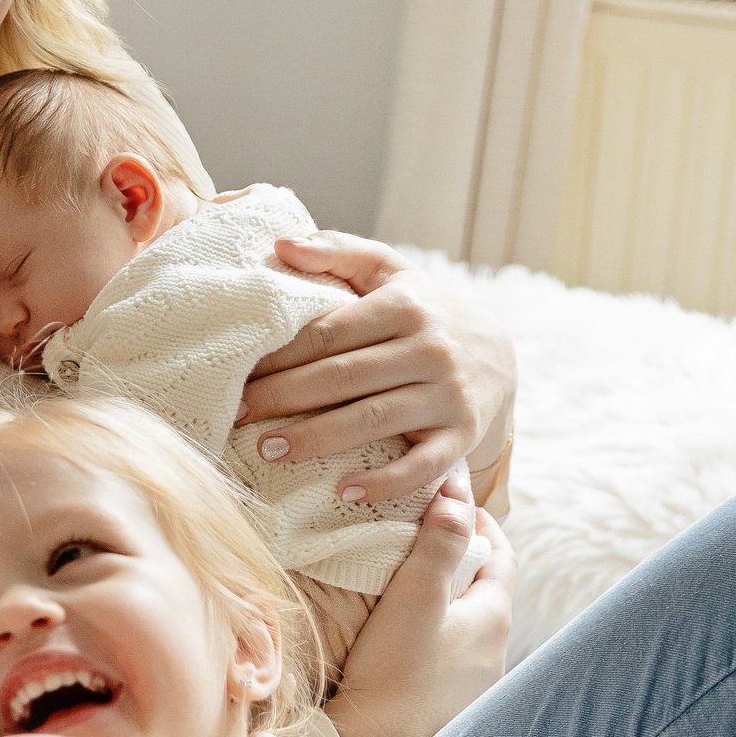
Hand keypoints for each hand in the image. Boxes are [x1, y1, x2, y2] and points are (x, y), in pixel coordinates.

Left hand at [239, 233, 516, 505]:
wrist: (498, 355)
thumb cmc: (423, 313)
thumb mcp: (390, 271)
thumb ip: (337, 251)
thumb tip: (280, 244)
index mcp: (404, 305)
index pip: (327, 332)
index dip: (278, 355)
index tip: (238, 372)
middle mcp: (429, 348)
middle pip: (341, 376)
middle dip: (283, 397)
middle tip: (237, 415)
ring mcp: (448, 394)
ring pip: (372, 419)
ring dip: (316, 438)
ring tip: (268, 450)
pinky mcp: (463, 435)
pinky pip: (422, 465)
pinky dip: (384, 483)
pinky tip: (344, 492)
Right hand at [327, 471, 515, 736]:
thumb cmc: (396, 669)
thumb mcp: (416, 595)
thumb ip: (440, 542)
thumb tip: (457, 493)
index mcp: (494, 618)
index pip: (503, 557)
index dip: (483, 525)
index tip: (456, 502)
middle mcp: (495, 651)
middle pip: (486, 589)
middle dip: (463, 557)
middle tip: (428, 533)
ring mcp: (474, 682)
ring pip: (468, 623)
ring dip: (448, 597)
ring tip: (411, 579)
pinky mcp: (448, 703)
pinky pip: (450, 653)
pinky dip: (435, 631)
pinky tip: (405, 634)